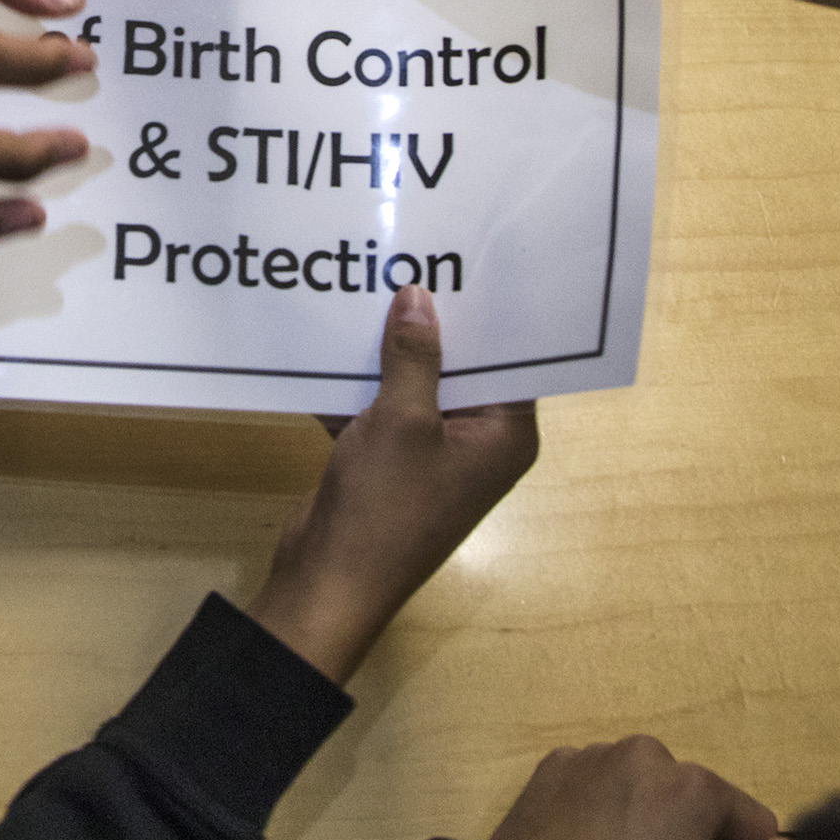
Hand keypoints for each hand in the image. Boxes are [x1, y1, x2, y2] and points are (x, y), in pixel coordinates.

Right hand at [247, 285, 537, 684]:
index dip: (490, 312)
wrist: (327, 583)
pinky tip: (331, 333)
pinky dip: (358, 381)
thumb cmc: (384, 505)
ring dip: (387, 348)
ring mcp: (430, 454)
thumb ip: (414, 355)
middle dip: (431, 321)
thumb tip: (419, 296)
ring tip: (370, 282)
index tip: (472, 258)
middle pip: (461, 367)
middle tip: (414, 256)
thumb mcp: (403, 420)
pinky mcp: (388, 462)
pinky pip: (380, 407)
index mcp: (504, 436)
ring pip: (415, 384)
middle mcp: (477, 443)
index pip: (512, 360)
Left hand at [484, 737, 793, 839]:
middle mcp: (650, 751)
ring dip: (647, 819)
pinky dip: (606, 807)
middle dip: (689, 837)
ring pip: (651, 788)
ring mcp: (599, 750)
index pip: (750, 820)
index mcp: (692, 784)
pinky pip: (606, 781)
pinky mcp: (560, 759)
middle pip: (698, 799)